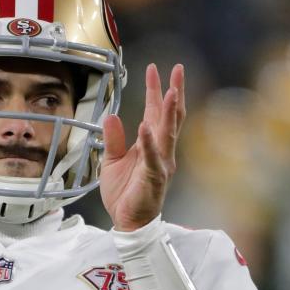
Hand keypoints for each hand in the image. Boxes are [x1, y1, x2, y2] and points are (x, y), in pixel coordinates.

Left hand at [100, 63, 184, 231]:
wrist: (127, 220)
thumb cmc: (124, 192)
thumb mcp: (111, 160)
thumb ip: (113, 138)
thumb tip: (112, 115)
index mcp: (151, 144)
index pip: (156, 113)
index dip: (156, 91)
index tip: (155, 69)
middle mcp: (160, 150)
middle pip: (170, 117)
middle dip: (173, 92)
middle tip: (178, 69)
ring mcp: (160, 163)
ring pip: (167, 133)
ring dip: (169, 113)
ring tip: (171, 92)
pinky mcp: (154, 177)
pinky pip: (152, 158)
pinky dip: (149, 143)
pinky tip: (145, 127)